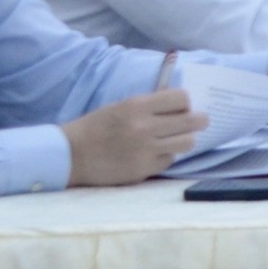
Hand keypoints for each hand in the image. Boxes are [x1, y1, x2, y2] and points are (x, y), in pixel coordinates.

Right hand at [62, 87, 203, 187]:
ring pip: (187, 143)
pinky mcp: (143, 170)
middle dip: (198, 120)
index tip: (183, 107)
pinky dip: (165, 156)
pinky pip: (169, 160)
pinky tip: (154, 153)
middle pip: (192, 121)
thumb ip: (149, 105)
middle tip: (197, 121)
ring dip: (184, 140)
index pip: (182, 98)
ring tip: (176, 139)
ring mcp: (145, 151)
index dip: (185, 102)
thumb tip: (181, 104)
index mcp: (137, 106)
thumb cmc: (95, 127)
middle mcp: (144, 127)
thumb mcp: (121, 106)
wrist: (69, 156)